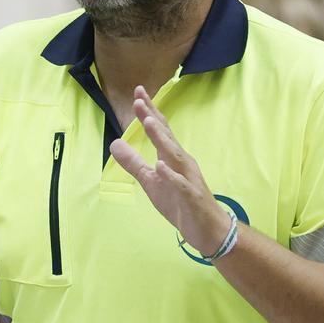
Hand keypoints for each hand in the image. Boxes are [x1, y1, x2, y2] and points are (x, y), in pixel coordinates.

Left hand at [109, 86, 227, 254]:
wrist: (208, 229)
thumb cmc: (180, 202)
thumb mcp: (151, 181)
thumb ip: (134, 163)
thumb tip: (114, 143)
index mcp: (172, 157)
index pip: (160, 130)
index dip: (149, 112)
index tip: (138, 93)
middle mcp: (182, 162)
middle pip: (167, 136)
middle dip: (153, 118)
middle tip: (140, 99)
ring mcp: (188, 178)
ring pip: (175, 155)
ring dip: (162, 139)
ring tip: (148, 123)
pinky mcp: (191, 196)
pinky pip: (181, 184)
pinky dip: (171, 175)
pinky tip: (160, 166)